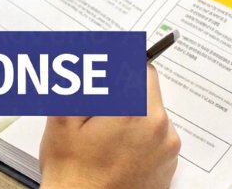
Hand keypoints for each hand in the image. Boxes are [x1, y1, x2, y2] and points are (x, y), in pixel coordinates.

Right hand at [40, 66, 180, 188]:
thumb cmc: (73, 176)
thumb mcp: (63, 120)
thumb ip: (79, 81)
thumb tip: (86, 56)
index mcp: (136, 112)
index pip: (141, 67)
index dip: (121, 68)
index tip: (107, 78)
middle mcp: (160, 129)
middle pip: (148, 91)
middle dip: (125, 94)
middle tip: (97, 114)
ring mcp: (168, 151)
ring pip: (153, 115)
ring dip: (133, 117)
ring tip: (104, 139)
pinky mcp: (168, 168)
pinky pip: (158, 139)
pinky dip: (141, 140)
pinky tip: (117, 154)